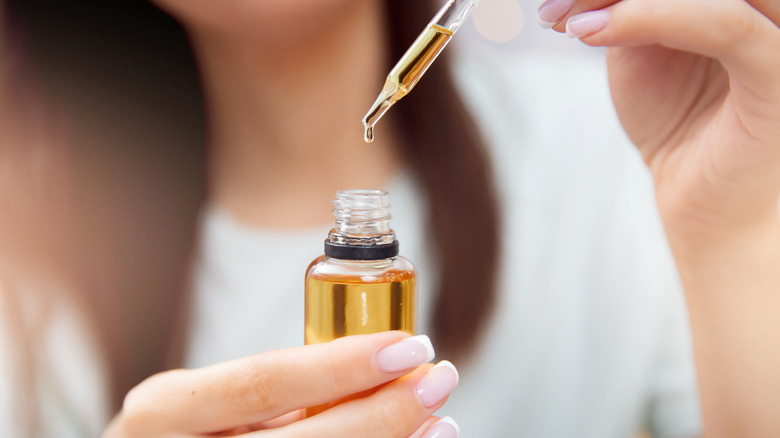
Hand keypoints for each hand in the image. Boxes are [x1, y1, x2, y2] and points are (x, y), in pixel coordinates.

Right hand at [102, 332, 459, 437]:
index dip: (341, 366)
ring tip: (437, 422)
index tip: (408, 347)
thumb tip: (381, 367)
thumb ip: (280, 390)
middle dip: (382, 413)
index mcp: (163, 410)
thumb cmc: (194, 436)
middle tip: (437, 381)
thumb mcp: (212, 402)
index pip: (261, 382)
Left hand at [539, 2, 779, 435]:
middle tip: (553, 9)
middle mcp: (767, 11)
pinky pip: (725, 26)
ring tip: (563, 20)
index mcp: (739, 3)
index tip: (553, 1)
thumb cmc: (677, 126)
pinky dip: (651, 18)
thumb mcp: (642, 50)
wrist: (706, 204)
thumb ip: (629, 8)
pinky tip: (589, 33)